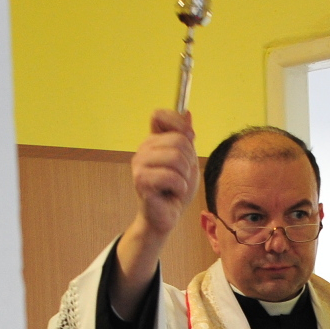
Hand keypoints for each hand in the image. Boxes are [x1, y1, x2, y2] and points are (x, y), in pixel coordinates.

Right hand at [130, 108, 197, 235]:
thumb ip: (186, 138)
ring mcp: (139, 163)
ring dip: (185, 177)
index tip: (189, 138)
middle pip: (179, 140)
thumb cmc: (176, 189)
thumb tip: (187, 112)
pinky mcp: (141, 180)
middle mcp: (143, 148)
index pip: (159, 115)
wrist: (166, 216)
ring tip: (177, 185)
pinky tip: (172, 194)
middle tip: (182, 176)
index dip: (178, 123)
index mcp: (154, 141)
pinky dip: (180, 188)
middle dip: (190, 161)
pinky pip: (172, 177)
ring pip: (177, 158)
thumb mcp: (188, 161)